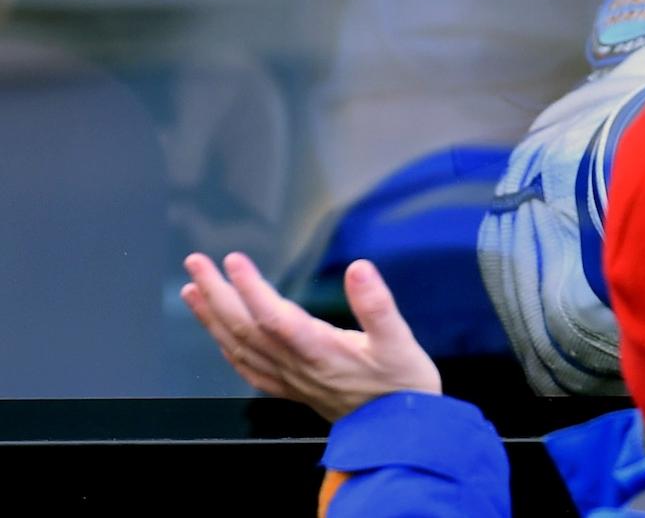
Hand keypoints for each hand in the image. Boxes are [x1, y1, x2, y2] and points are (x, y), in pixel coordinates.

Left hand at [180, 252, 439, 421]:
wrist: (398, 434)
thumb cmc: (402, 387)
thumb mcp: (400, 342)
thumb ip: (377, 305)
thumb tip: (359, 268)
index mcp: (320, 352)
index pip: (274, 317)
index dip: (251, 287)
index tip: (233, 259)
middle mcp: (296, 367)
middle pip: (245, 328)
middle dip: (218, 293)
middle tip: (196, 263)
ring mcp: (290, 380)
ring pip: (240, 347)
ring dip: (212, 317)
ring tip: (192, 290)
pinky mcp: (293, 390)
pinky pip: (249, 370)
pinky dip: (227, 349)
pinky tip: (219, 336)